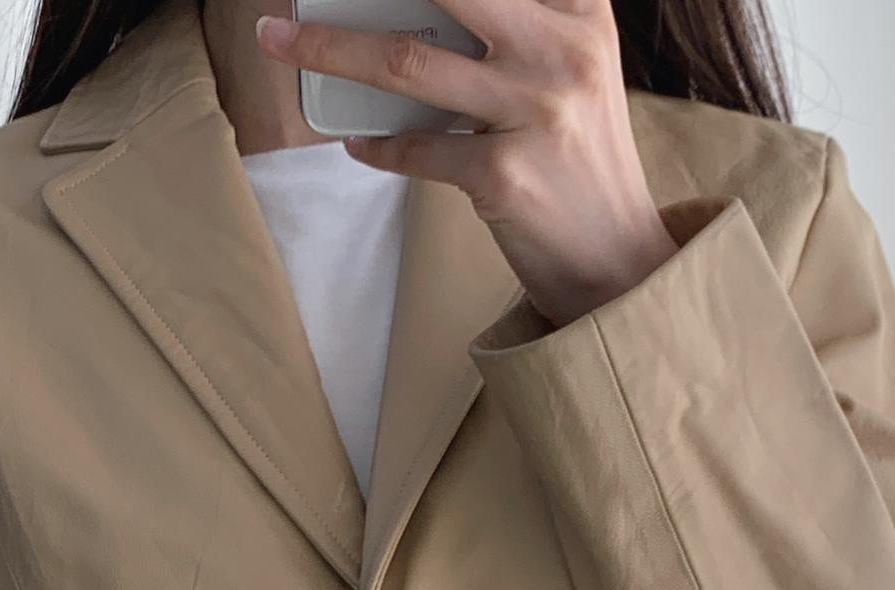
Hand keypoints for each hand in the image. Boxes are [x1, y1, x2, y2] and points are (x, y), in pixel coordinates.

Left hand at [253, 0, 677, 327]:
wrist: (615, 259)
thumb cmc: (576, 155)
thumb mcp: (570, 68)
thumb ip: (518, 23)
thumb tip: (411, 3)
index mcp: (579, 12)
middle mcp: (561, 52)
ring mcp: (533, 113)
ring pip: (405, 63)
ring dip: (327, 48)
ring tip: (279, 39)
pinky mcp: (504, 176)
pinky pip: (414, 149)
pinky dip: (375, 145)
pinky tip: (358, 141)